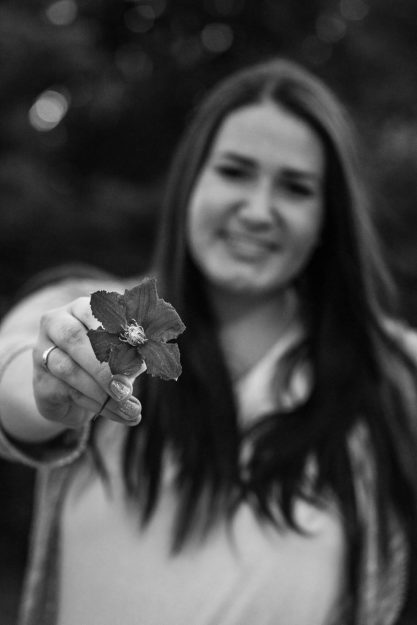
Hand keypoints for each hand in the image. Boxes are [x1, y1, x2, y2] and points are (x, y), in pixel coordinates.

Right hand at [33, 296, 143, 427]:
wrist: (72, 393)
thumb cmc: (105, 362)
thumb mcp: (123, 352)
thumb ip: (131, 353)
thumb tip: (141, 365)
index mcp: (80, 308)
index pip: (93, 310)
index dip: (115, 330)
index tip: (137, 349)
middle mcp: (56, 325)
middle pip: (75, 339)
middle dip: (104, 367)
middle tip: (127, 388)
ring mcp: (42, 353)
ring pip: (69, 370)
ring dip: (102, 392)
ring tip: (130, 408)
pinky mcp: (40, 382)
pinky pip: (67, 393)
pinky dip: (96, 405)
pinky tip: (117, 413)